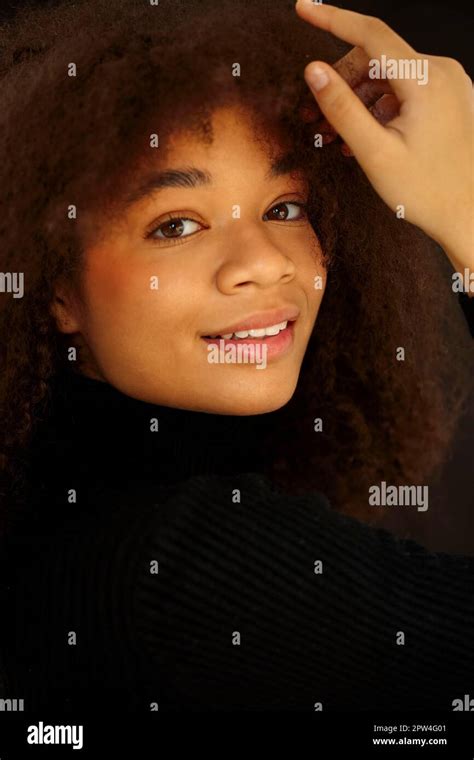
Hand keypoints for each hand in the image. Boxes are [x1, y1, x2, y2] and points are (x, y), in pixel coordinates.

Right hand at [295, 0, 473, 276]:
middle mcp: (441, 72)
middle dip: (341, 83)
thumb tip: (314, 71)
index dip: (332, 20)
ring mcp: (448, 85)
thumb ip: (342, 108)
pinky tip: (361, 135)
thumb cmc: (426, 190)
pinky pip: (404, 91)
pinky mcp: (448, 99)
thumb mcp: (374, 152)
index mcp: (425, 79)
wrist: (466, 215)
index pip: (370, 34)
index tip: (303, 9)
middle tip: (311, 117)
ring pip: (388, 77)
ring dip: (357, 100)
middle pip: (376, 59)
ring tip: (332, 135)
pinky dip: (379, 107)